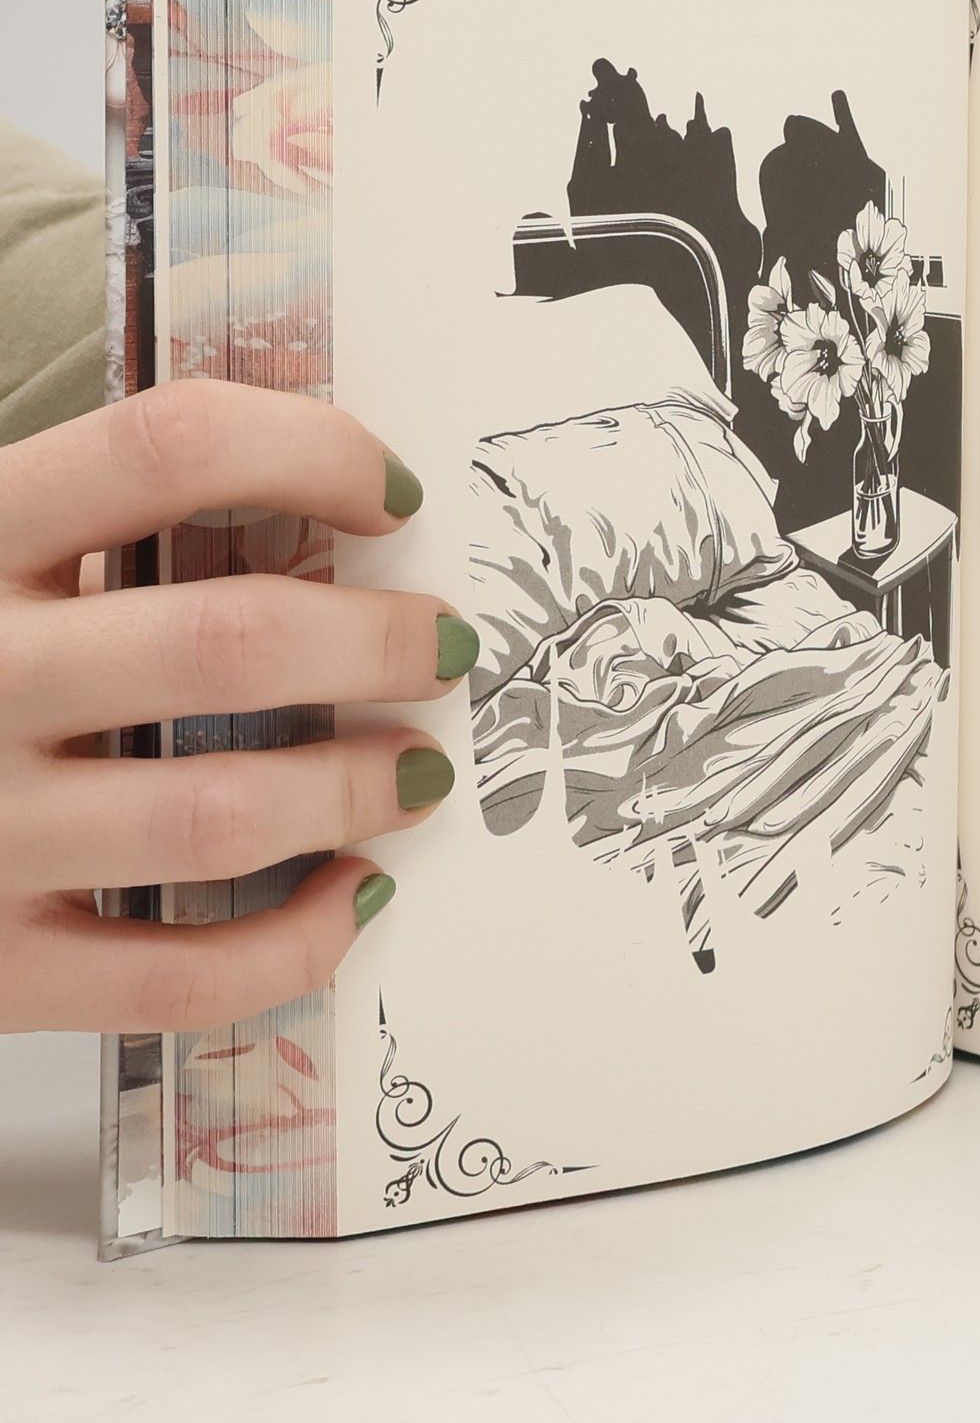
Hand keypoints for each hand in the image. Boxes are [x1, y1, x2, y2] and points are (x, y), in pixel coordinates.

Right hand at [0, 380, 472, 1031]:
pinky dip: (297, 940)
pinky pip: (178, 976)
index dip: (315, 452)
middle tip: (443, 648)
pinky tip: (352, 893)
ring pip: (221, 812)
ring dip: (356, 789)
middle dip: (379, 644)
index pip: (171, 446)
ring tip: (416, 771)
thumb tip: (321, 508)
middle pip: (230, 643)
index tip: (392, 496)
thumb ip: (93, 527)